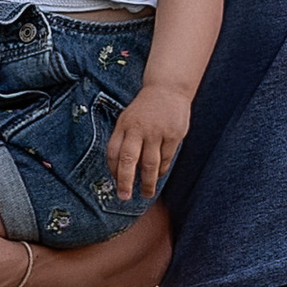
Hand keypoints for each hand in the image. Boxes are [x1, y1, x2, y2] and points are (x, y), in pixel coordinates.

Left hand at [107, 80, 189, 201]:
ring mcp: (156, 131)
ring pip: (150, 164)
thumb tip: (121, 171)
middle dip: (125, 181)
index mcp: (123, 125)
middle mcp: (138, 128)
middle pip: (129, 159)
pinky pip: (166, 158)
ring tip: (147, 193)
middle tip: (124, 197)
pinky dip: (162, 169)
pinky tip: (159, 174)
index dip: (114, 170)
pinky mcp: (173, 134)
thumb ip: (124, 141)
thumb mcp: (128, 120)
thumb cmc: (145, 109)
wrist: (168, 89)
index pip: (113, 152)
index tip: (117, 184)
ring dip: (147, 182)